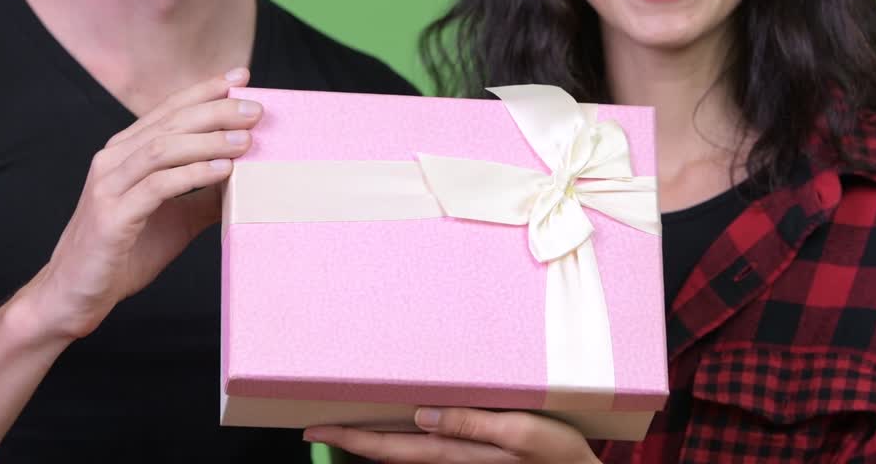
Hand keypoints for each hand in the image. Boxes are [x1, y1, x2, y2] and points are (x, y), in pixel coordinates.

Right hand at [24, 68, 260, 339]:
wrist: (75, 295)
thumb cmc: (123, 254)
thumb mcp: (175, 218)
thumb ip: (204, 196)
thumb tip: (245, 180)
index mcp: (125, 154)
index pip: (168, 110)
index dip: (205, 90)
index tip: (241, 76)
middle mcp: (113, 161)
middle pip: (169, 123)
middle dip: (215, 111)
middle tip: (255, 109)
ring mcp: (108, 187)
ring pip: (162, 149)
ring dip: (207, 141)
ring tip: (244, 139)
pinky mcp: (111, 217)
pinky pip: (156, 187)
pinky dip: (192, 175)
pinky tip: (222, 172)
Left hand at [305, 407, 597, 463]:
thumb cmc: (560, 455)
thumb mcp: (522, 435)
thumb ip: (472, 425)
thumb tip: (422, 416)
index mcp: (456, 454)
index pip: (390, 448)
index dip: (351, 439)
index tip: (315, 428)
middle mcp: (452, 462)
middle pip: (390, 453)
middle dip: (351, 441)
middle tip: (315, 426)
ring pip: (406, 453)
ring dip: (375, 442)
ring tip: (347, 424)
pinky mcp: (474, 459)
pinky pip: (427, 451)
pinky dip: (404, 442)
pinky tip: (399, 429)